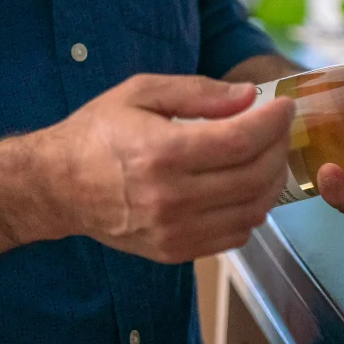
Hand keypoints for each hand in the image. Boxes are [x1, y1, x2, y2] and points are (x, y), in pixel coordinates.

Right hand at [34, 73, 296, 263]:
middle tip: (279, 130)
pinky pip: (234, 236)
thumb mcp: (140, 92)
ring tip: (267, 157)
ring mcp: (174, 231)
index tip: (284, 107)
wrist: (59, 186)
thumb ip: (197, 92)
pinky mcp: (174, 252)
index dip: (272, 122)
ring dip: (271, 183)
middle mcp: (171, 198)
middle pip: (253, 178)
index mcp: (162, 153)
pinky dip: (251, 211)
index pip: (240, 140)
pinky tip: (243, 188)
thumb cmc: (98, 132)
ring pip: (251, 212)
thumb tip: (248, 97)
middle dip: (277, 149)